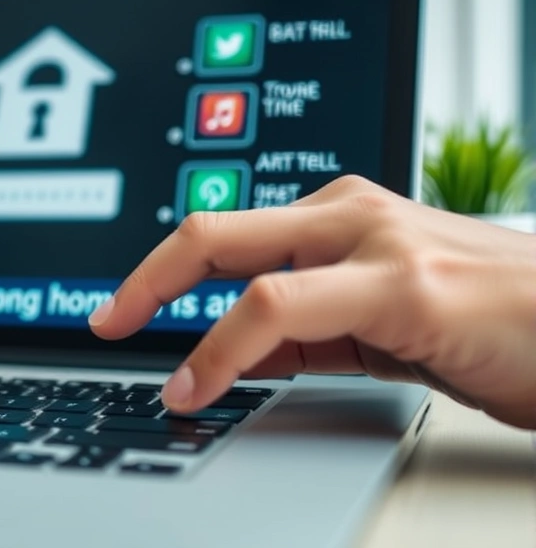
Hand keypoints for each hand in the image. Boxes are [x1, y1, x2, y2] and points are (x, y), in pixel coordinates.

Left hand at [90, 175, 535, 428]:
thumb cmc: (492, 322)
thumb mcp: (378, 323)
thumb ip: (306, 330)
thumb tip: (229, 353)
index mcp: (341, 217)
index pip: (227, 238)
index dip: (165, 275)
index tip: (126, 310)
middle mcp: (350, 215)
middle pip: (214, 231)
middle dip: (148, 278)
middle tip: (105, 320)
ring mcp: (375, 241)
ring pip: (239, 263)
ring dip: (174, 315)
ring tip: (160, 380)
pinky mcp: (402, 284)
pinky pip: (281, 308)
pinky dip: (226, 348)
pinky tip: (201, 383)